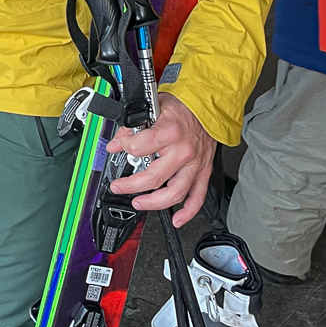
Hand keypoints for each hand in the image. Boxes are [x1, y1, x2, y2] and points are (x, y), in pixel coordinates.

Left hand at [106, 93, 214, 226]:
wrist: (209, 107)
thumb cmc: (183, 107)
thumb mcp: (154, 108)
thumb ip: (131, 126)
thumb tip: (116, 142)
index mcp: (169, 132)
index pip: (139, 148)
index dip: (125, 147)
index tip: (120, 147)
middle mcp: (183, 151)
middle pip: (154, 177)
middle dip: (131, 185)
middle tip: (119, 186)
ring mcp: (194, 164)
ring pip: (175, 193)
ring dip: (154, 203)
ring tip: (138, 203)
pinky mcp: (203, 171)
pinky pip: (197, 197)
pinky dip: (188, 212)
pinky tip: (177, 219)